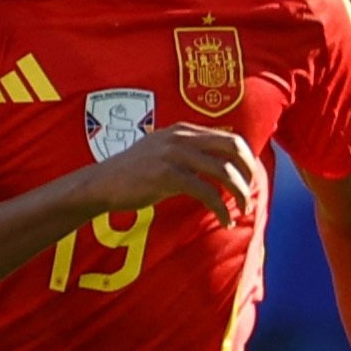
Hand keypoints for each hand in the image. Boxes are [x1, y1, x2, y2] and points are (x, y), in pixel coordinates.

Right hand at [88, 123, 264, 225]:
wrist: (101, 183)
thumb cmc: (132, 173)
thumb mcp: (161, 152)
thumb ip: (186, 152)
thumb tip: (215, 165)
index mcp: (183, 130)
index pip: (229, 138)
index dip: (246, 160)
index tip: (248, 179)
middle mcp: (182, 137)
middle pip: (233, 148)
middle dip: (248, 172)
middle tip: (250, 193)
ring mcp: (174, 154)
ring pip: (223, 171)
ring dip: (239, 193)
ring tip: (243, 210)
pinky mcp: (167, 176)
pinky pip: (206, 192)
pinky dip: (221, 208)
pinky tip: (224, 220)